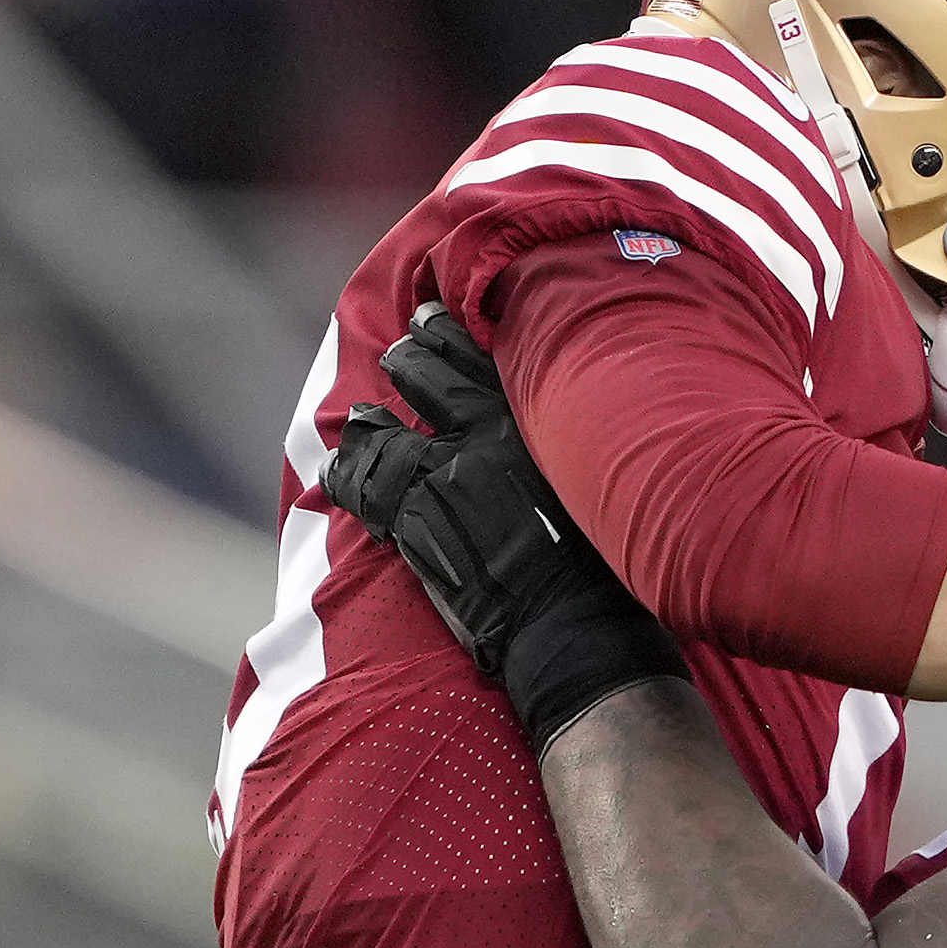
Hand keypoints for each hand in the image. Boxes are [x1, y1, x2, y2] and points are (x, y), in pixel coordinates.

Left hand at [321, 303, 688, 745]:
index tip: (436, 318)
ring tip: (361, 418)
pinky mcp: (414, 520)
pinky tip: (337, 472)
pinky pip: (363, 483)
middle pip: (428, 372)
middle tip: (400, 352)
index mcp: (538, 418)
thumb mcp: (601, 482)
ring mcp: (444, 473)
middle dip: (408, 358)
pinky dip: (347, 475)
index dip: (451, 332)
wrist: (578, 629)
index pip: (483, 354)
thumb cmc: (609, 568)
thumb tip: (565, 436)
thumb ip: (571, 447)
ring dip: (369, 421)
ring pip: (384, 426)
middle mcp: (488, 433)